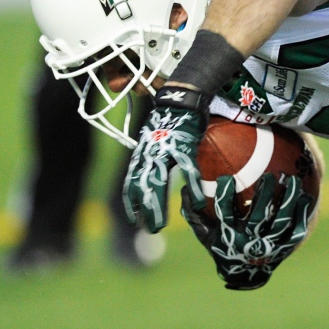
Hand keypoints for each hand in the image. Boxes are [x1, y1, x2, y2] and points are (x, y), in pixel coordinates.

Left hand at [123, 86, 207, 231]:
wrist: (181, 98)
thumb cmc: (171, 118)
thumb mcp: (154, 136)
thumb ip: (153, 153)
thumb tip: (157, 166)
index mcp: (142, 153)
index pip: (131, 182)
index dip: (132, 202)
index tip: (134, 218)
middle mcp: (149, 155)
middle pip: (142, 188)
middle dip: (143, 211)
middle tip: (148, 229)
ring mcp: (165, 152)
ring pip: (157, 185)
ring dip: (157, 208)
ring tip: (158, 226)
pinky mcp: (184, 147)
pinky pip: (188, 172)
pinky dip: (193, 188)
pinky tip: (197, 202)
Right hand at [180, 173, 316, 289]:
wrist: (245, 274)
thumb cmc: (223, 245)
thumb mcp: (205, 233)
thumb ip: (193, 213)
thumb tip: (185, 189)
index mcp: (229, 236)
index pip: (225, 215)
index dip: (225, 197)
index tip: (226, 178)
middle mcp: (250, 242)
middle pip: (258, 217)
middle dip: (265, 196)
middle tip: (270, 176)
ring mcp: (269, 246)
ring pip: (280, 222)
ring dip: (287, 200)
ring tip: (293, 180)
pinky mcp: (285, 247)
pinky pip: (296, 230)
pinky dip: (301, 213)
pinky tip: (306, 195)